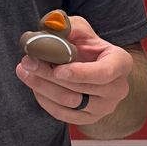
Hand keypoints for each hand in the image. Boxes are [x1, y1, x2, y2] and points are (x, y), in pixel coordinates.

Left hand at [17, 13, 134, 125]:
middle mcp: (117, 89)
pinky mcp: (88, 119)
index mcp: (121, 63)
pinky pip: (63, 114)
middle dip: (50, 76)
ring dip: (43, 87)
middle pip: (81, 88)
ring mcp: (104, 107)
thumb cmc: (87, 46)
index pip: (104, 72)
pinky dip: (44, 100)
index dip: (80, 73)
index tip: (57, 70)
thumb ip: (69, 26)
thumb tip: (52, 27)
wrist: (91, 67)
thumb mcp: (81, 30)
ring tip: (25, 71)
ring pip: (70, 103)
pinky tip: (34, 85)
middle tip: (28, 62)